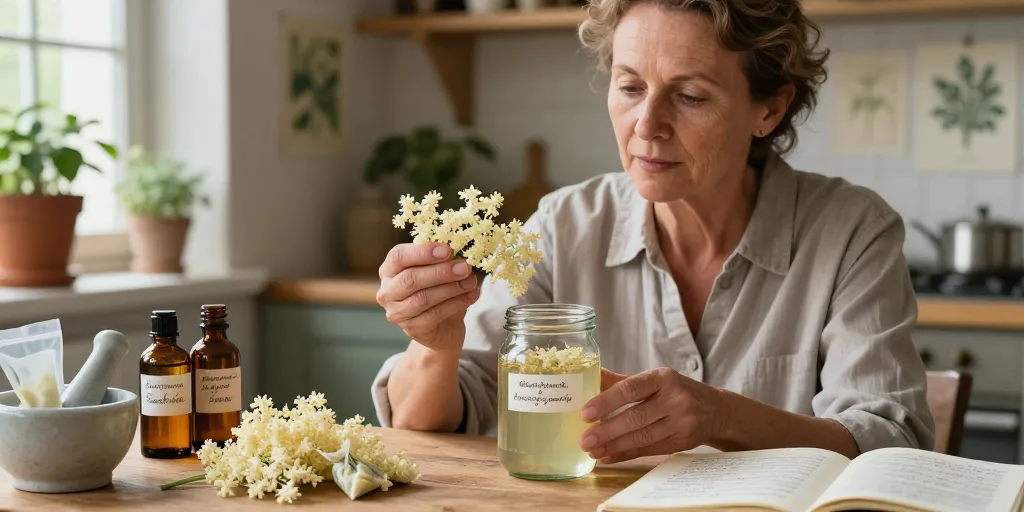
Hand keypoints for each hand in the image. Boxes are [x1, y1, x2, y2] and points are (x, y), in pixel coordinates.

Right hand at [377, 242, 480, 350]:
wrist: (444, 326)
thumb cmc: (438, 290)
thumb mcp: (438, 269)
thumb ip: (443, 259)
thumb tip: (460, 250)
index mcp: (390, 269)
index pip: (398, 257)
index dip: (423, 252)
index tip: (447, 249)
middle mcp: (387, 292)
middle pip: (410, 279)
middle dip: (440, 272)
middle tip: (464, 267)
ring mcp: (397, 313)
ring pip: (423, 298)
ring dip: (451, 288)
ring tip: (471, 281)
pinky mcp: (412, 330)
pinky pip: (434, 315)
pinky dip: (456, 303)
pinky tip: (471, 295)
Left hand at [579, 367, 726, 463]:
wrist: (716, 410)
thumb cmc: (676, 391)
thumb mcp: (654, 380)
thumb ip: (623, 381)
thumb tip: (592, 374)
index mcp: (663, 378)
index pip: (631, 389)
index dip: (607, 401)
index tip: (586, 413)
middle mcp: (675, 399)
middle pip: (636, 417)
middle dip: (607, 431)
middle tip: (584, 439)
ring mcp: (681, 422)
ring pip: (642, 437)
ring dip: (614, 446)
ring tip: (591, 450)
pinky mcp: (682, 442)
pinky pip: (649, 451)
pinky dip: (625, 455)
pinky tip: (607, 456)